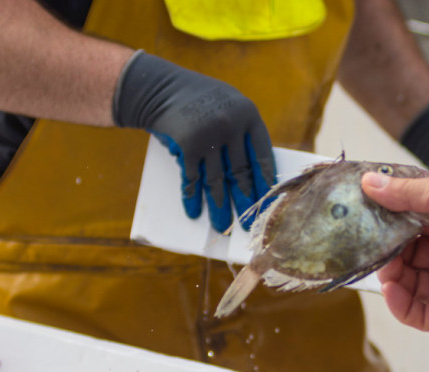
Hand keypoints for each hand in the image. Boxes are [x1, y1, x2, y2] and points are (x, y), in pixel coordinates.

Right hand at [113, 51, 275, 232]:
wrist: (160, 87)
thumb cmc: (200, 102)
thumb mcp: (229, 107)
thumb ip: (243, 134)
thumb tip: (256, 178)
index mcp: (249, 115)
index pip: (263, 156)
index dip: (265, 183)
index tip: (268, 204)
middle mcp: (232, 124)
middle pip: (241, 172)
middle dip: (245, 202)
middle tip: (249, 225)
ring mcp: (210, 135)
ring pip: (217, 180)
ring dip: (219, 208)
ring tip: (222, 228)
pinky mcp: (188, 145)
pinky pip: (193, 179)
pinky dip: (192, 198)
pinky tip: (194, 213)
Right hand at [362, 172, 428, 330]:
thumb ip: (402, 191)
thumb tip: (369, 182)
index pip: (409, 234)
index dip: (390, 232)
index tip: (371, 227)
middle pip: (405, 262)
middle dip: (387, 257)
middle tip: (376, 250)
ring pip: (407, 289)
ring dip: (390, 280)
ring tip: (385, 271)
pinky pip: (417, 314)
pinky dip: (399, 305)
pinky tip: (391, 290)